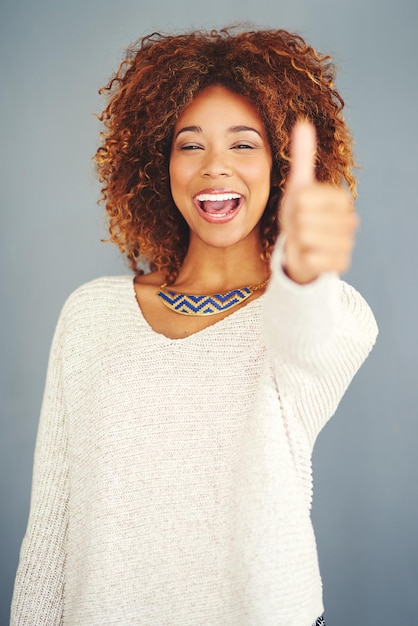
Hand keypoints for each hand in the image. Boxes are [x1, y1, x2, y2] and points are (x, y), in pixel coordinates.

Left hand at [279, 121, 358, 283]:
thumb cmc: (299, 215)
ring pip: (307, 238)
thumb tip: (303, 122)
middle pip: (303, 219)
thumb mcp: (298, 186)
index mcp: (341, 198)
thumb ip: (303, 156)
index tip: (301, 210)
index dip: (295, 205)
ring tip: (305, 241)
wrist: (300, 249)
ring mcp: (348, 243)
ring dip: (299, 242)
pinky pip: (311, 258)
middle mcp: (350, 220)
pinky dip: (304, 258)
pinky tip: (310, 256)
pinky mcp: (341, 264)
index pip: (304, 198)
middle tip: (301, 228)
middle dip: (295, 225)